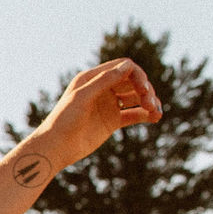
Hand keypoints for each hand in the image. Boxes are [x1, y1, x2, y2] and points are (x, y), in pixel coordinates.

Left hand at [34, 58, 161, 166]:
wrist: (56, 147)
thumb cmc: (64, 119)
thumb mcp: (82, 97)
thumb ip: (104, 81)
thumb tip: (128, 66)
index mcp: (92, 78)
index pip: (123, 68)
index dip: (137, 75)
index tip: (143, 89)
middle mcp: (102, 89)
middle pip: (132, 81)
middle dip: (145, 90)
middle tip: (150, 104)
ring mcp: (108, 105)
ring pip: (136, 98)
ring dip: (149, 102)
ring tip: (156, 112)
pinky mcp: (112, 121)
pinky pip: (134, 114)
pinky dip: (146, 115)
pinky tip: (156, 118)